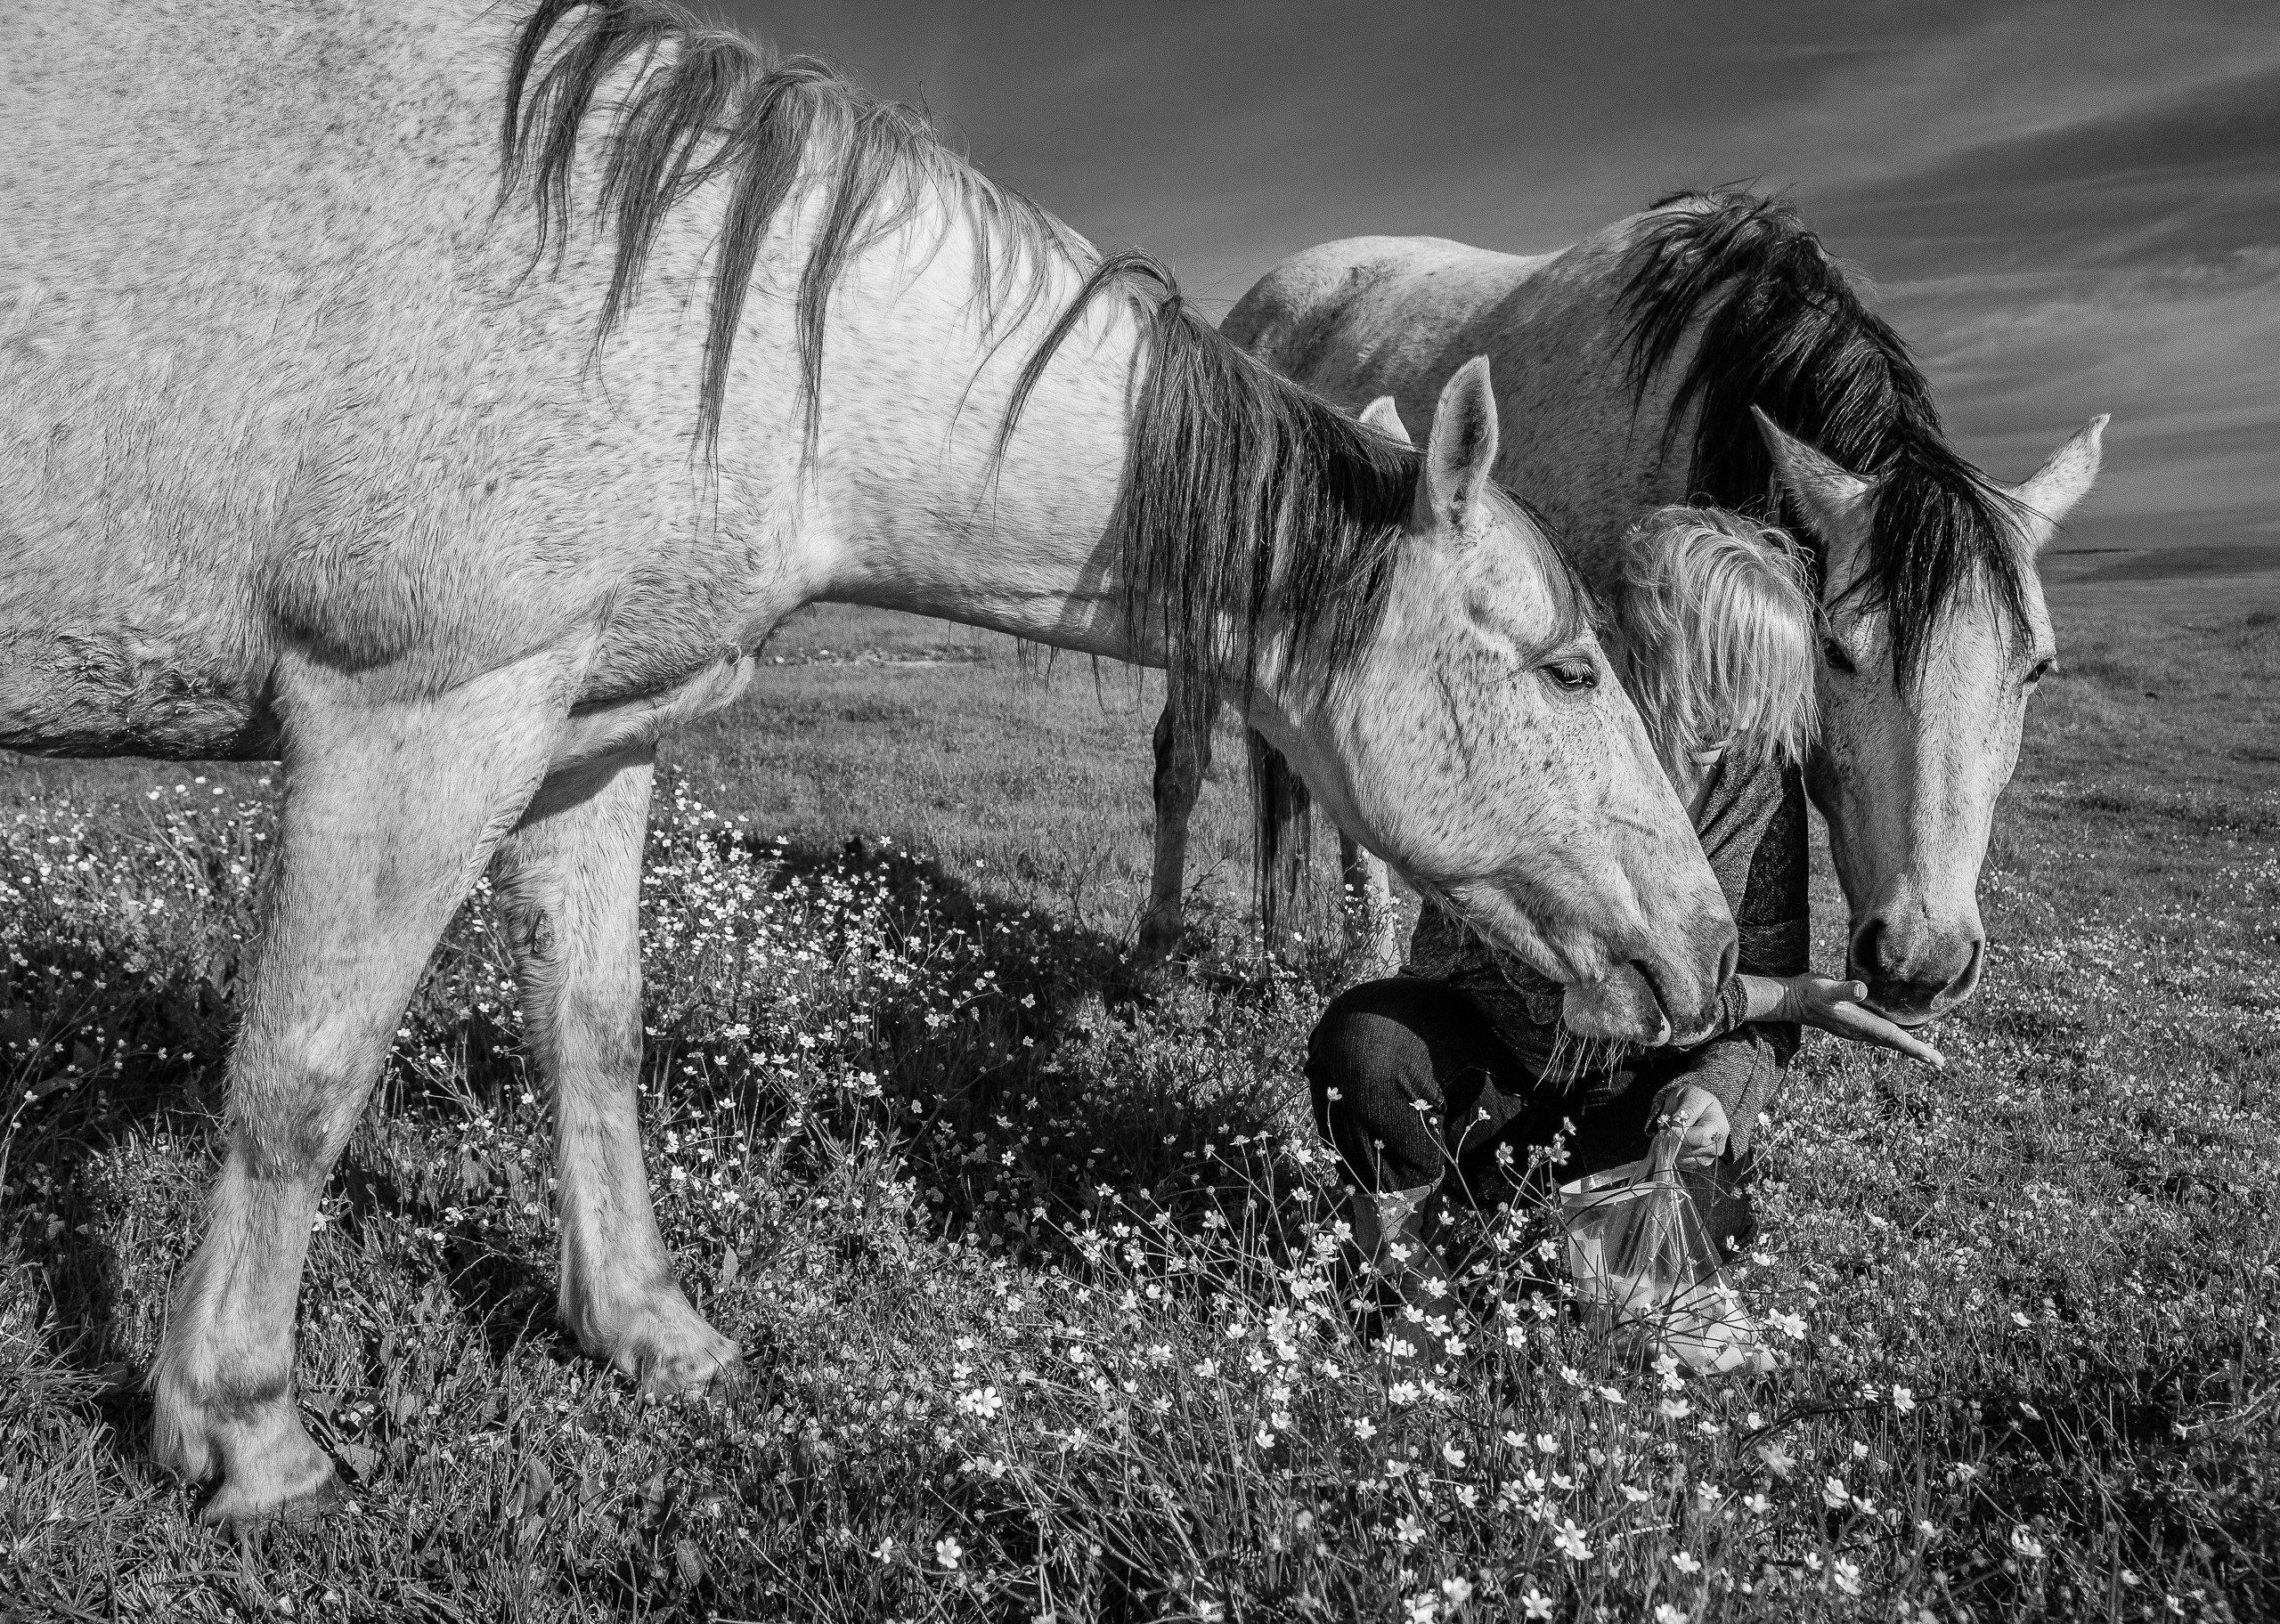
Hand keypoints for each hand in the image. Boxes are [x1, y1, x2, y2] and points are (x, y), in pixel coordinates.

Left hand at [1652, 1084, 1729, 1169]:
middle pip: (1691, 1151)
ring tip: (1670, 1132)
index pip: (1701, 1138)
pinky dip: (1670, 1152)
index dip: (1683, 1134)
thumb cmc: (1694, 1100)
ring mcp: (1707, 1157)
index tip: (1671, 1127)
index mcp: (1719, 1127)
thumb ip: (1687, 1108)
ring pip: (1682, 1159)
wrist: (1694, 1107)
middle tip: (1666, 1128)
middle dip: (1674, 1140)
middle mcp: (1717, 1146)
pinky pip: (1679, 1163)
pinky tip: (1672, 1140)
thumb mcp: (1691, 1096)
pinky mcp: (1696, 1164)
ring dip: (1670, 1146)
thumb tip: (1677, 1122)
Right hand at [1776, 975, 1945, 1067]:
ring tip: (1927, 1055)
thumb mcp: (1825, 988)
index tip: (1934, 1057)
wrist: (1790, 1001)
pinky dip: (1896, 1040)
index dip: (1915, 1047)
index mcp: (1860, 1024)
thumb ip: (1843, 989)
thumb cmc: (1808, 992)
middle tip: (1941, 1063)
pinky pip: (1881, 1036)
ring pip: (1889, 1042)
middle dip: (1918, 1053)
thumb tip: (1861, 990)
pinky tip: (1899, 1037)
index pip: (1894, 1038)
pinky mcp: (1853, 1024)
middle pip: (1896, 1044)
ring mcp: (1856, 1030)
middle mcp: (1861, 1031)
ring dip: (1909, 1048)